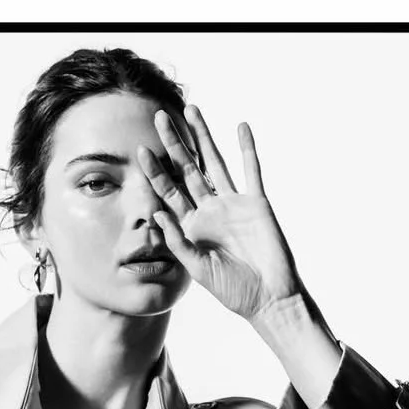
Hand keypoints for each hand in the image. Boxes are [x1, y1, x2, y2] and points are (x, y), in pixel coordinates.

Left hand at [137, 105, 303, 322]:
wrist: (268, 298)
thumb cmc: (233, 290)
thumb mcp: (198, 269)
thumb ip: (178, 242)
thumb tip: (158, 214)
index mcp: (192, 226)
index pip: (168, 193)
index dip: (155, 172)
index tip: (140, 150)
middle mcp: (210, 210)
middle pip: (187, 170)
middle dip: (173, 144)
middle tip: (159, 117)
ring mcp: (233, 204)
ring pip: (215, 162)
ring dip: (204, 137)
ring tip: (192, 110)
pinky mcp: (256, 203)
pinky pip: (251, 170)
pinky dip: (247, 149)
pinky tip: (240, 127)